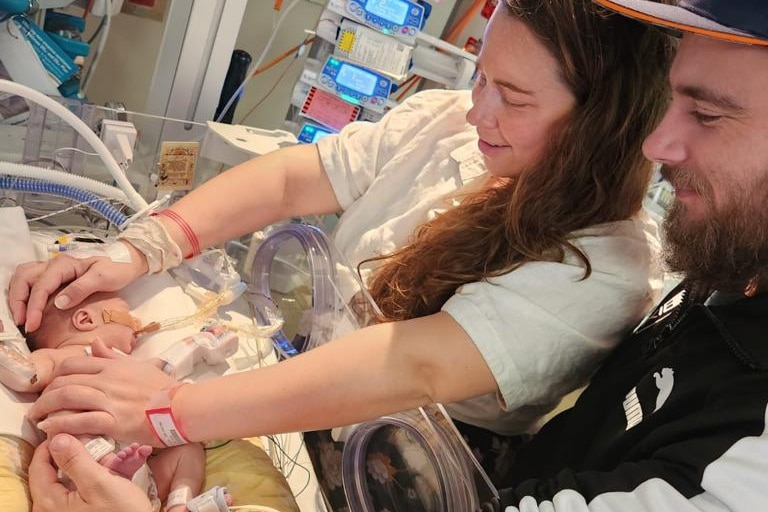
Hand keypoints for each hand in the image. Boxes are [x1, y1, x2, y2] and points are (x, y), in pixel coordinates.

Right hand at [9, 242, 147, 331]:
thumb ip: (81, 288)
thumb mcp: (103, 278)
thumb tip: (58, 303)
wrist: (127, 262)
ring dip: (17, 297)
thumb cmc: (117, 268)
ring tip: (21, 318)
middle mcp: (53, 264)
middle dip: (17, 301)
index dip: (33, 306)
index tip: (31, 324)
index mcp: (64, 264)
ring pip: (23, 278)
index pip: (41, 285)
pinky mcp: (54, 278)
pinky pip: (31, 283)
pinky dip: (24, 296)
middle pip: (23, 278)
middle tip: (21, 323)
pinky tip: (28, 311)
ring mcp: (52, 270)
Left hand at [29, 356, 174, 446]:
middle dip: (46, 394)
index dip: (56, 375)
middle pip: (66, 380)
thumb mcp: (140, 366)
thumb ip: (114, 356)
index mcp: (115, 365)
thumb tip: (94, 343)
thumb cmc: (165, 388)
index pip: (74, 363)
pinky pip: (79, 420)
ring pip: (67, 397)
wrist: (183, 406)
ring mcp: (110, 399)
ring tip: (37, 417)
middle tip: (39, 405)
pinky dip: (59, 424)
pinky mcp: (113, 421)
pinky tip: (49, 429)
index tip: (51, 386)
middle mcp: (108, 379)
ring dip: (46, 407)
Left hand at [30, 434, 152, 511]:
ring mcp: (74, 508)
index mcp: (50, 502)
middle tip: (114, 444)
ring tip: (135, 453)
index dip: (55, 442)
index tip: (74, 428)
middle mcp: (57, 506)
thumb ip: (75, 460)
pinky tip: (136, 461)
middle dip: (95, 452)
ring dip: (112, 461)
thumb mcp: (99, 483)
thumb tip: (55, 437)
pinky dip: (116, 473)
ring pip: (87, 474)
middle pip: (67, 468)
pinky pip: (98, 485)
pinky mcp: (90, 508)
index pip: (40, 464)